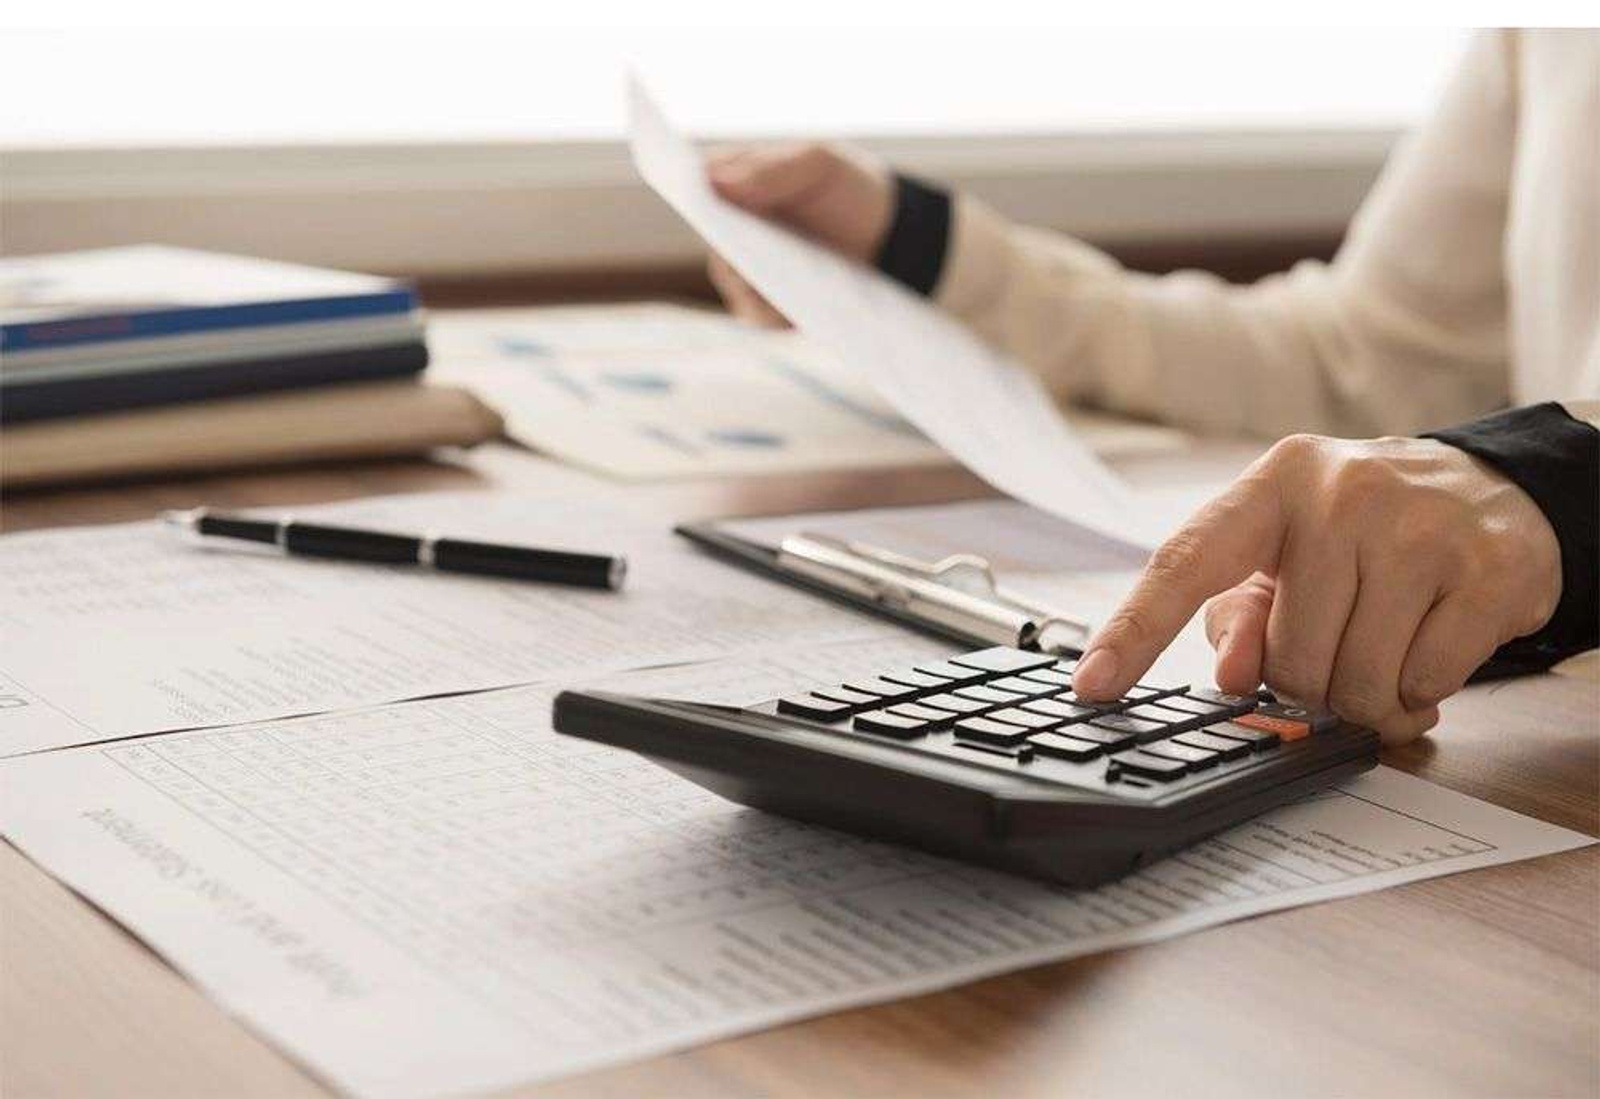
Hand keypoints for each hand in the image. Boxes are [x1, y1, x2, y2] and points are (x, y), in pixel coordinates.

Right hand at [704, 143, 893, 325]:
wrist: (884, 232)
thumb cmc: (843, 186)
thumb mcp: (818, 164)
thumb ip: (770, 169)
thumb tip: (714, 182)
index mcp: (733, 185)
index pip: (698, 191)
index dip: (692, 197)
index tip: (698, 202)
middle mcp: (730, 232)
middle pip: (714, 243)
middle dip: (727, 246)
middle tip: (740, 249)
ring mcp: (746, 272)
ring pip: (733, 283)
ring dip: (753, 283)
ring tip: (777, 280)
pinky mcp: (767, 307)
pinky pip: (760, 314)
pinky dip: (775, 312)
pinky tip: (796, 306)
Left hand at [1071, 434, 1563, 743]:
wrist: (1494, 490)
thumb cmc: (1364, 533)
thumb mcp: (1287, 556)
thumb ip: (1240, 614)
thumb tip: (1233, 677)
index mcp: (1273, 485)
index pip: (1185, 563)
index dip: (1133, 631)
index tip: (1091, 685)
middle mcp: (1342, 494)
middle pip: (1290, 658)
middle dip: (1310, 683)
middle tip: (1337, 650)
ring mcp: (1421, 527)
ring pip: (1359, 682)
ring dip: (1369, 698)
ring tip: (1385, 652)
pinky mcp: (1488, 570)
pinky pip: (1427, 683)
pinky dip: (1421, 693)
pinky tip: (1429, 649)